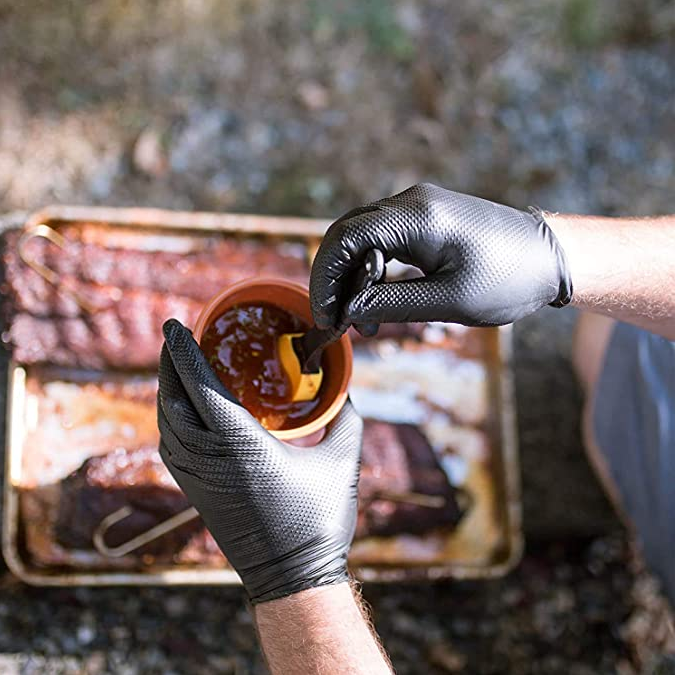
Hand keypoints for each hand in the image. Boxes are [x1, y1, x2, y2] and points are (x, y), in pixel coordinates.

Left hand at [157, 319, 362, 603]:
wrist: (293, 578)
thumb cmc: (320, 521)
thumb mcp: (343, 462)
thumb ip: (346, 419)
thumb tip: (347, 392)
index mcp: (242, 445)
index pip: (200, 386)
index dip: (183, 351)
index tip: (175, 325)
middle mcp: (211, 459)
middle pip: (174, 400)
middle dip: (169, 364)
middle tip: (176, 337)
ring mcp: (198, 479)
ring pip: (167, 424)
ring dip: (168, 390)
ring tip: (178, 367)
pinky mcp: (196, 493)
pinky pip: (171, 445)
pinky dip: (171, 418)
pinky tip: (183, 411)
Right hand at [310, 183, 572, 329]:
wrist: (551, 257)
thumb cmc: (509, 280)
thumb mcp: (450, 301)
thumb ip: (393, 303)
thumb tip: (348, 309)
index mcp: (417, 217)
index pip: (346, 238)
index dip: (327, 278)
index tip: (328, 317)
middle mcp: (411, 202)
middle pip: (346, 233)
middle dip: (333, 278)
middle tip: (337, 321)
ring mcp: (417, 207)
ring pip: (360, 236)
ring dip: (351, 276)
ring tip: (360, 319)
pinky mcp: (425, 218)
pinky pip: (381, 239)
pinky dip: (370, 269)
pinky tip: (376, 300)